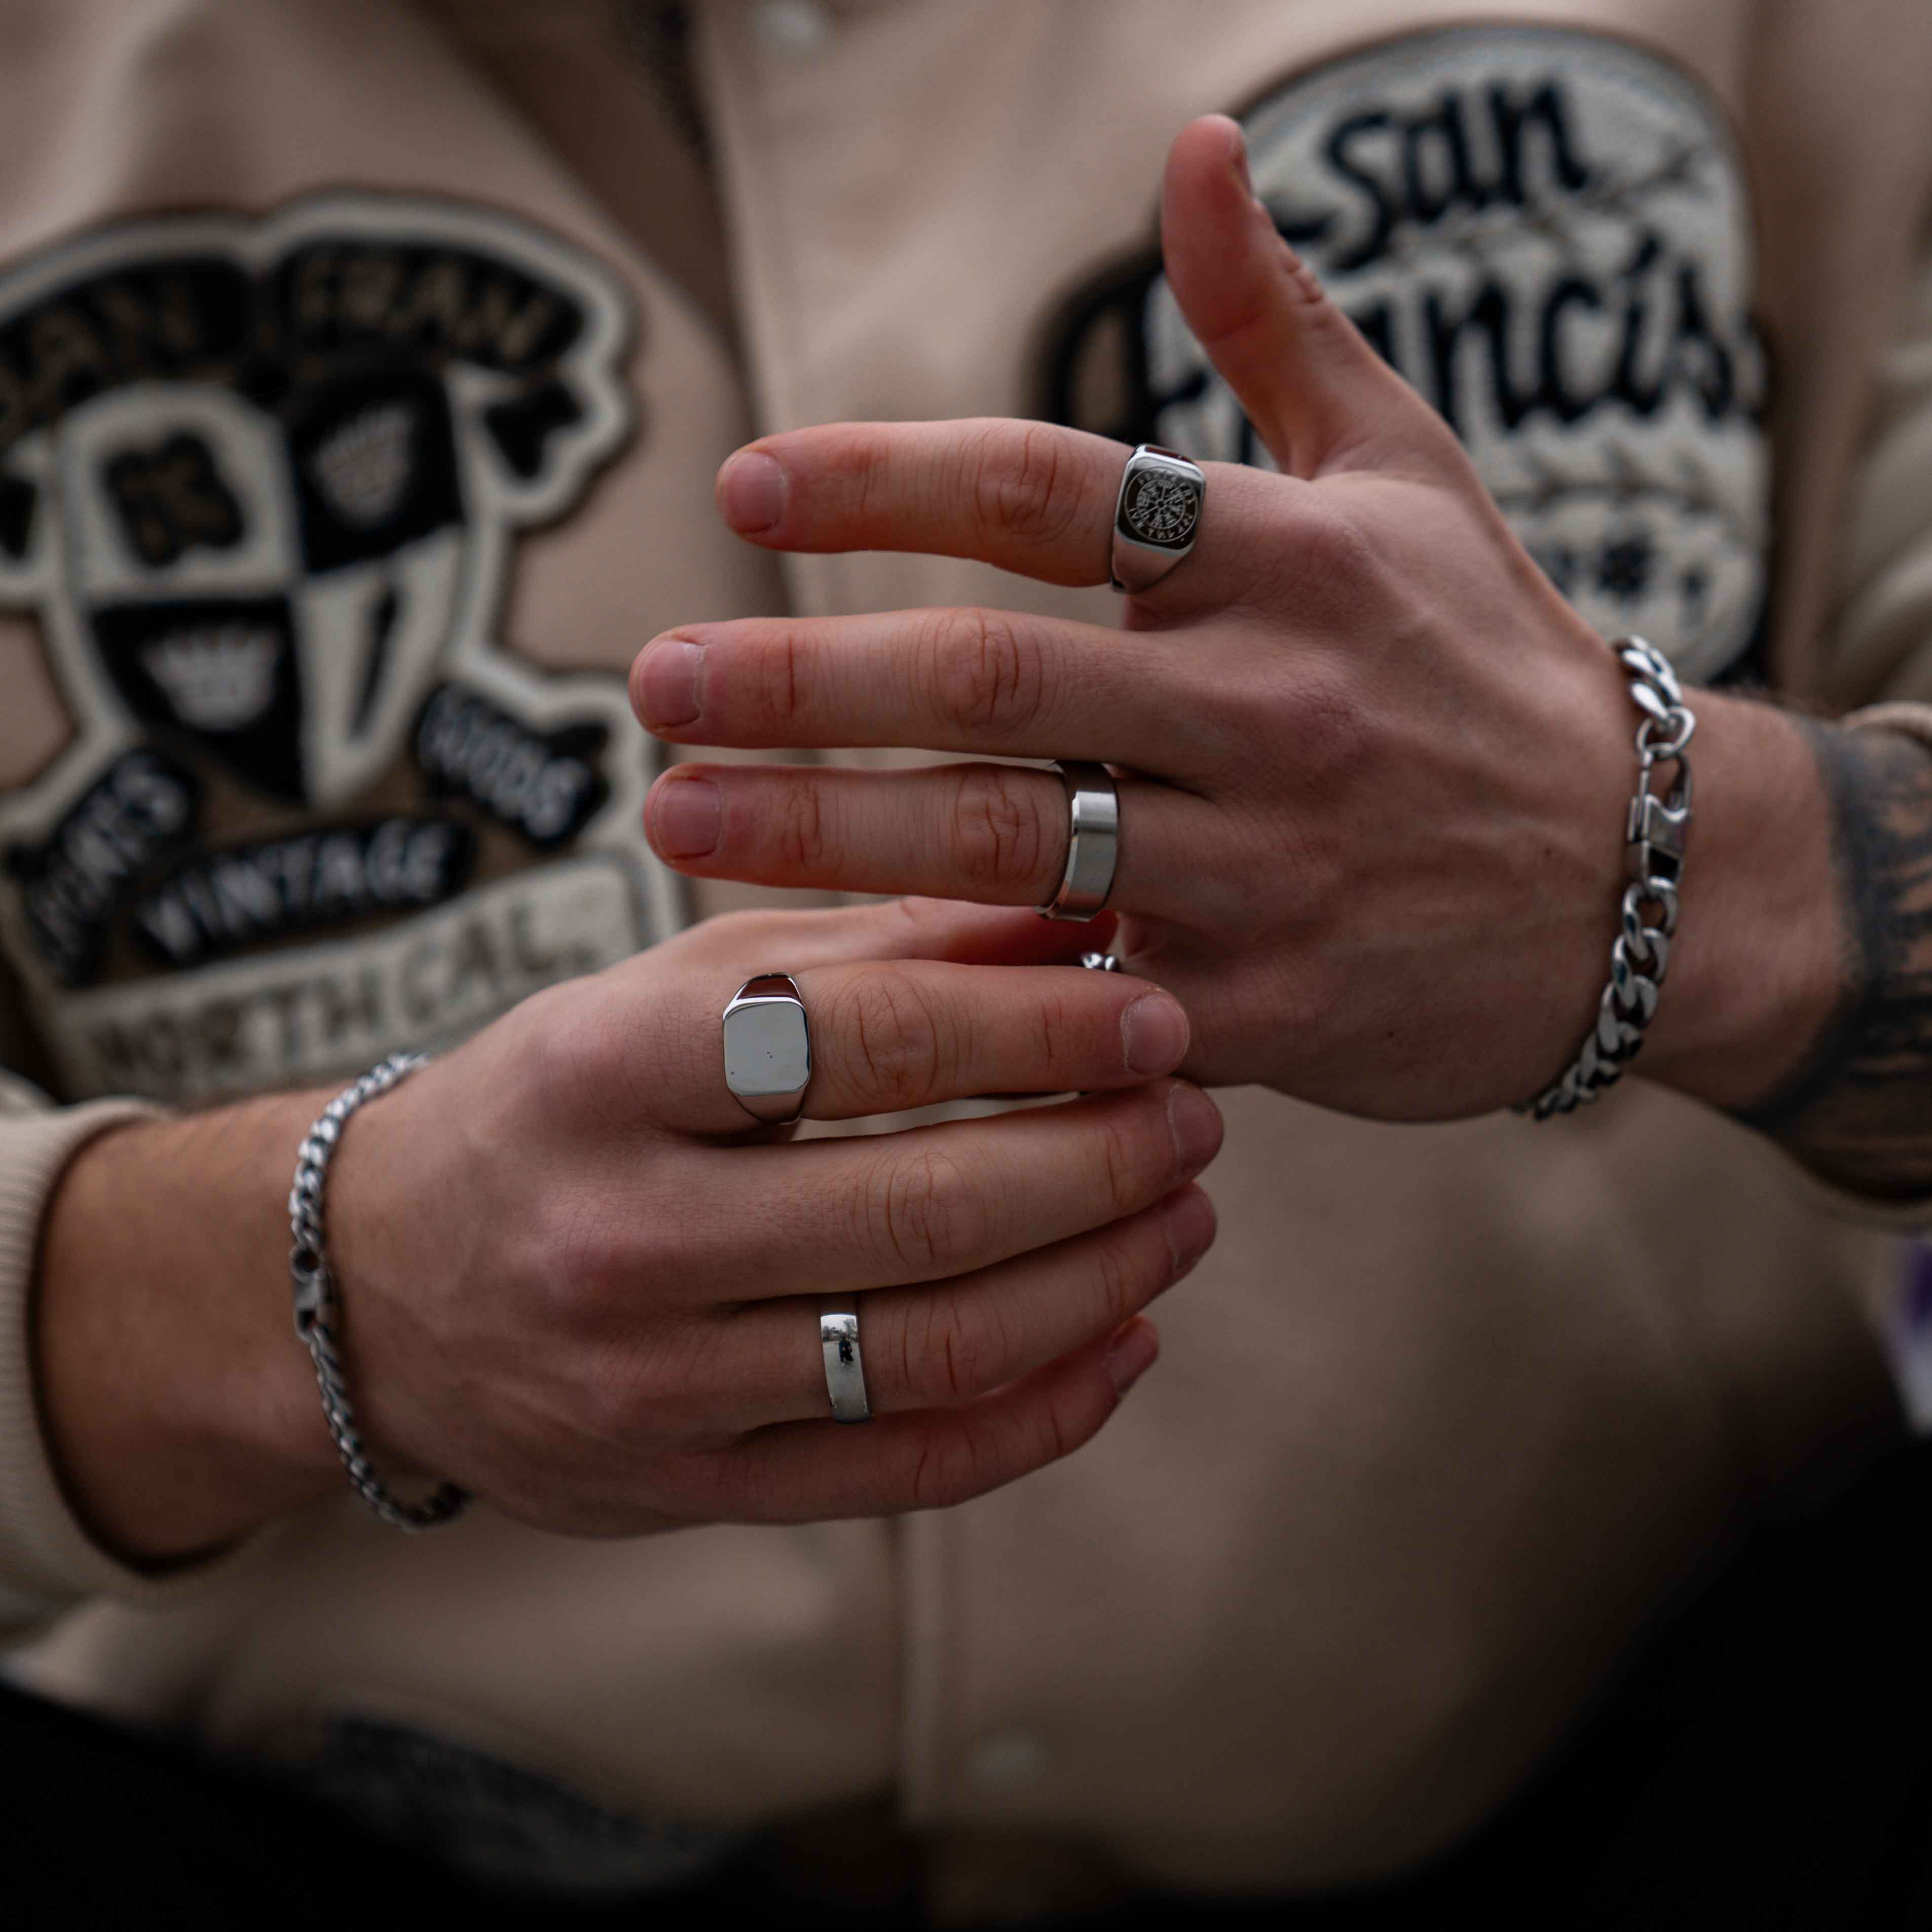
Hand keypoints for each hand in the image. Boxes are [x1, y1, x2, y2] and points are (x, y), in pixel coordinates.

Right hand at [37, 897, 1217, 1559]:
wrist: (383, 1284)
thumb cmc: (566, 1098)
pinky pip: (908, 1468)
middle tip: (1197, 1112)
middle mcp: (620, 1236)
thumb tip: (1073, 916)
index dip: (1038, 1021)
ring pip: (936, 1348)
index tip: (1156, 1006)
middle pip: (925, 1207)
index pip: (862, 1038)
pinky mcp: (690, 1488)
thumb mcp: (676, 988)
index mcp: (607, 1072)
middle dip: (1100, 1158)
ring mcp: (652, 1384)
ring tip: (1185, 1214)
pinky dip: (1045, 1411)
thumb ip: (867, 949)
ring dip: (1100, 1280)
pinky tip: (1125, 1340)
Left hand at [629, 118, 1840, 1121]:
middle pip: (998, 678)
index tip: (743, 487)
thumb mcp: (1407, 476)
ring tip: (674, 819)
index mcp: (1291, 560)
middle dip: (807, 684)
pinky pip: (1073, 992)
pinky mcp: (1259, 1002)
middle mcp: (1274, 705)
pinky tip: (823, 987)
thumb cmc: (1485, 664)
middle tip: (653, 684)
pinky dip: (952, 984)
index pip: (1055, 493)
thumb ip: (1277, 326)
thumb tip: (1195, 152)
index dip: (885, 479)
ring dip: (827, 833)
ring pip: (1013, 839)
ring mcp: (1267, 863)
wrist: (1636, 879)